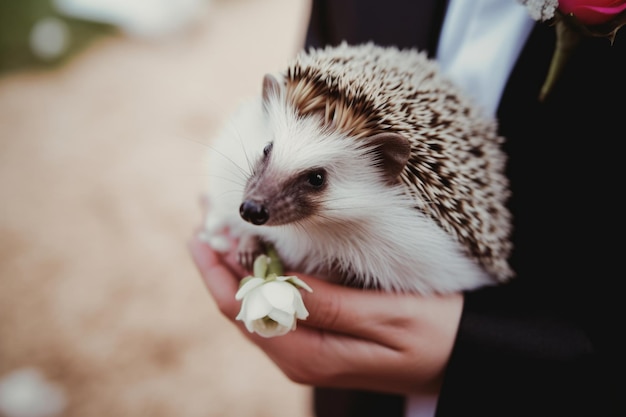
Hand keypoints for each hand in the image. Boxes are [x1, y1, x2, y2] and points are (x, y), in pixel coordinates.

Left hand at [188, 232, 463, 395]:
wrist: (463, 358)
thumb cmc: (435, 334)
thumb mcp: (385, 317)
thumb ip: (327, 305)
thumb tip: (273, 284)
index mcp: (308, 355)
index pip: (243, 310)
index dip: (217, 271)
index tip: (201, 233)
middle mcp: (298, 358)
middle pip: (240, 309)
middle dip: (219, 264)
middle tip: (205, 219)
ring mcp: (306, 352)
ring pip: (254, 309)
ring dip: (236, 269)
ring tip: (222, 231)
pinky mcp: (318, 342)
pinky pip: (275, 310)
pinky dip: (260, 279)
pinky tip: (259, 255)